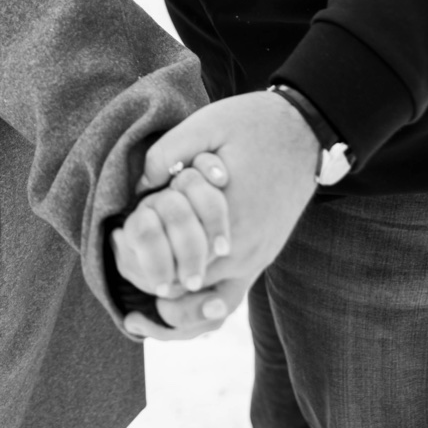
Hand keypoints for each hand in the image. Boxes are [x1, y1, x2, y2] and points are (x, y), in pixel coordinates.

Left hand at [112, 92, 319, 321]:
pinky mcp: (265, 255)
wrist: (307, 128)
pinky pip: (231, 295)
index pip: (172, 265)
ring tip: (148, 293)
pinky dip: (204, 301)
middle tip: (126, 261)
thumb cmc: (255, 124)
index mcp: (227, 218)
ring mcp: (259, 258)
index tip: (119, 239)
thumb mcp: (207, 123)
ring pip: (210, 304)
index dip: (140, 258)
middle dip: (153, 279)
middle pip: (187, 292)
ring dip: (179, 299)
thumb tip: (141, 188)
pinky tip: (182, 290)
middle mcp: (245, 250)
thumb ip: (168, 152)